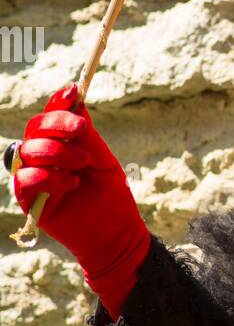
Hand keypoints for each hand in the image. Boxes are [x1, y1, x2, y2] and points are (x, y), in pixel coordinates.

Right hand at [13, 82, 151, 319]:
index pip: (48, 117)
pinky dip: (49, 177)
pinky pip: (25, 179)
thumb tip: (77, 100)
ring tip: (82, 164)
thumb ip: (87, 134)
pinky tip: (72, 184)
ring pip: (27, 150)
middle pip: (34, 128)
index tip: (74, 92)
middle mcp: (43, 159)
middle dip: (57, 123)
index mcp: (60, 145)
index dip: (57, 103)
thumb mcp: (104, 159)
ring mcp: (35, 179)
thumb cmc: (112, 196)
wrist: (117, 233)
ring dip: (56, 151)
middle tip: (82, 131)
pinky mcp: (30, 202)